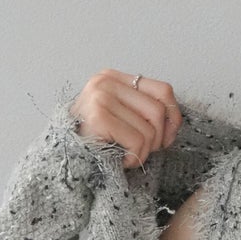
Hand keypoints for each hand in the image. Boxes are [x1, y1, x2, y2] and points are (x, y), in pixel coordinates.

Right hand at [69, 69, 183, 168]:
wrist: (66, 161)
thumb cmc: (95, 143)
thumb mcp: (121, 118)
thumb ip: (143, 110)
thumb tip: (174, 119)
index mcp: (113, 78)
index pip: (163, 90)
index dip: (173, 116)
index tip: (167, 137)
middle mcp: (105, 82)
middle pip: (159, 110)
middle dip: (158, 138)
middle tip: (142, 151)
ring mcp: (100, 97)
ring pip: (150, 129)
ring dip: (144, 151)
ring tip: (126, 155)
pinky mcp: (98, 117)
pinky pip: (138, 141)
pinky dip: (133, 158)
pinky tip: (119, 160)